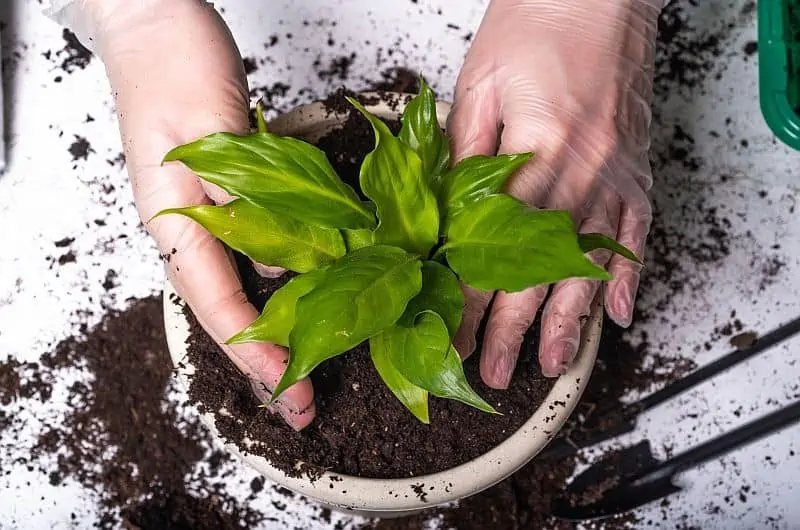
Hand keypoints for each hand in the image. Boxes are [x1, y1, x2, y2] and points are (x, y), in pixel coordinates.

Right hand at [56, 0, 314, 427]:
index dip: (257, 352)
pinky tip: (313, 295)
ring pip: (246, 287)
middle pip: (231, 311)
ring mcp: (209, 214)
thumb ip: (244, 207)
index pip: (219, 306)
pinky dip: (285, 282)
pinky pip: (258, 251)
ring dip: (280, 328)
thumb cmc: (172, 68)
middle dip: (269, 360)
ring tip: (314, 365)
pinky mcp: (229, 194)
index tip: (291, 389)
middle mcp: (191, 229)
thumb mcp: (213, 139)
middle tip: (306, 404)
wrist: (157, 25)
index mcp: (176, 223)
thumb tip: (283, 269)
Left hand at [448, 0, 658, 384]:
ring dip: (569, 321)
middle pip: (540, 271)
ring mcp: (615, 174)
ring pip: (588, 264)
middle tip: (493, 372)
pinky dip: (628, 275)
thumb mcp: (477, 85)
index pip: (493, 249)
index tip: (452, 338)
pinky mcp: (634, 168)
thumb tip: (441, 216)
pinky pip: (636, 232)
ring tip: (551, 365)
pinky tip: (619, 313)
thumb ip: (462, 157)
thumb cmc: (537, 22)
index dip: (471, 301)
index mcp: (537, 152)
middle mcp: (583, 173)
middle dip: (513, 329)